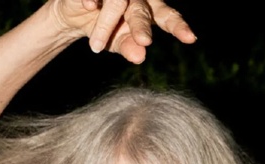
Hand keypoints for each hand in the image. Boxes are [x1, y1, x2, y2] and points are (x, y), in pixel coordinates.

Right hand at [49, 0, 195, 63]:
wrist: (74, 16)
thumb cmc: (105, 29)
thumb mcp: (118, 42)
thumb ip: (129, 47)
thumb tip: (139, 57)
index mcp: (149, 10)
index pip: (167, 17)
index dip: (178, 26)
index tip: (190, 38)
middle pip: (142, 11)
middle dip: (141, 28)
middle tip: (144, 42)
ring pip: (117, 3)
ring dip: (106, 25)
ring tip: (96, 47)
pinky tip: (90, 6)